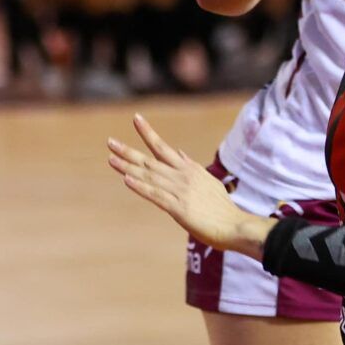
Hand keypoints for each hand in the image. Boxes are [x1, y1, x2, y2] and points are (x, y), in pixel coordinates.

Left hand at [109, 114, 262, 252]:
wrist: (234, 226)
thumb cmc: (221, 208)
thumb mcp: (208, 181)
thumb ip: (191, 167)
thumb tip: (179, 153)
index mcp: (189, 169)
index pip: (163, 147)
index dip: (148, 133)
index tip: (136, 118)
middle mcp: (182, 176)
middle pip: (150, 160)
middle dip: (129, 151)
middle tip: (110, 141)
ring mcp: (180, 191)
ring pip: (149, 176)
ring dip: (128, 168)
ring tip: (111, 159)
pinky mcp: (179, 208)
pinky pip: (156, 195)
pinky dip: (141, 187)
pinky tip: (127, 180)